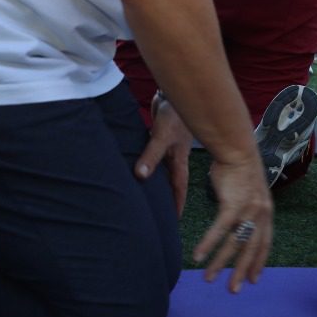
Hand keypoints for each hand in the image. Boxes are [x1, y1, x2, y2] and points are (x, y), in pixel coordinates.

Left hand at [134, 96, 192, 213]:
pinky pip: (152, 160)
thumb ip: (151, 155)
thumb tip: (140, 176)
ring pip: (160, 173)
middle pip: (170, 183)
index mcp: (179, 160)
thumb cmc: (173, 115)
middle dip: (167, 199)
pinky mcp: (157, 141)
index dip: (176, 205)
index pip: (178, 188)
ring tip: (146, 200)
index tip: (173, 223)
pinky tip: (137, 173)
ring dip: (155, 184)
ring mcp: (166, 150)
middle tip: (159, 217)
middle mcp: (173, 158)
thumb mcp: (162, 136)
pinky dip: (147, 168)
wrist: (172, 94)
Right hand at [197, 154, 273, 293]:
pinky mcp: (233, 204)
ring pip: (234, 243)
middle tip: (233, 290)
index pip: (264, 243)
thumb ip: (247, 213)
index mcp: (266, 213)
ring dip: (219, 263)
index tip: (253, 280)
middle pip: (251, 248)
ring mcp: (249, 209)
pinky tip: (197, 256)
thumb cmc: (239, 173)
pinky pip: (220, 230)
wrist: (238, 151)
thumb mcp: (250, 196)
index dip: (258, 262)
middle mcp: (261, 214)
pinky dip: (208, 244)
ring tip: (207, 278)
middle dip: (241, 271)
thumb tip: (240, 225)